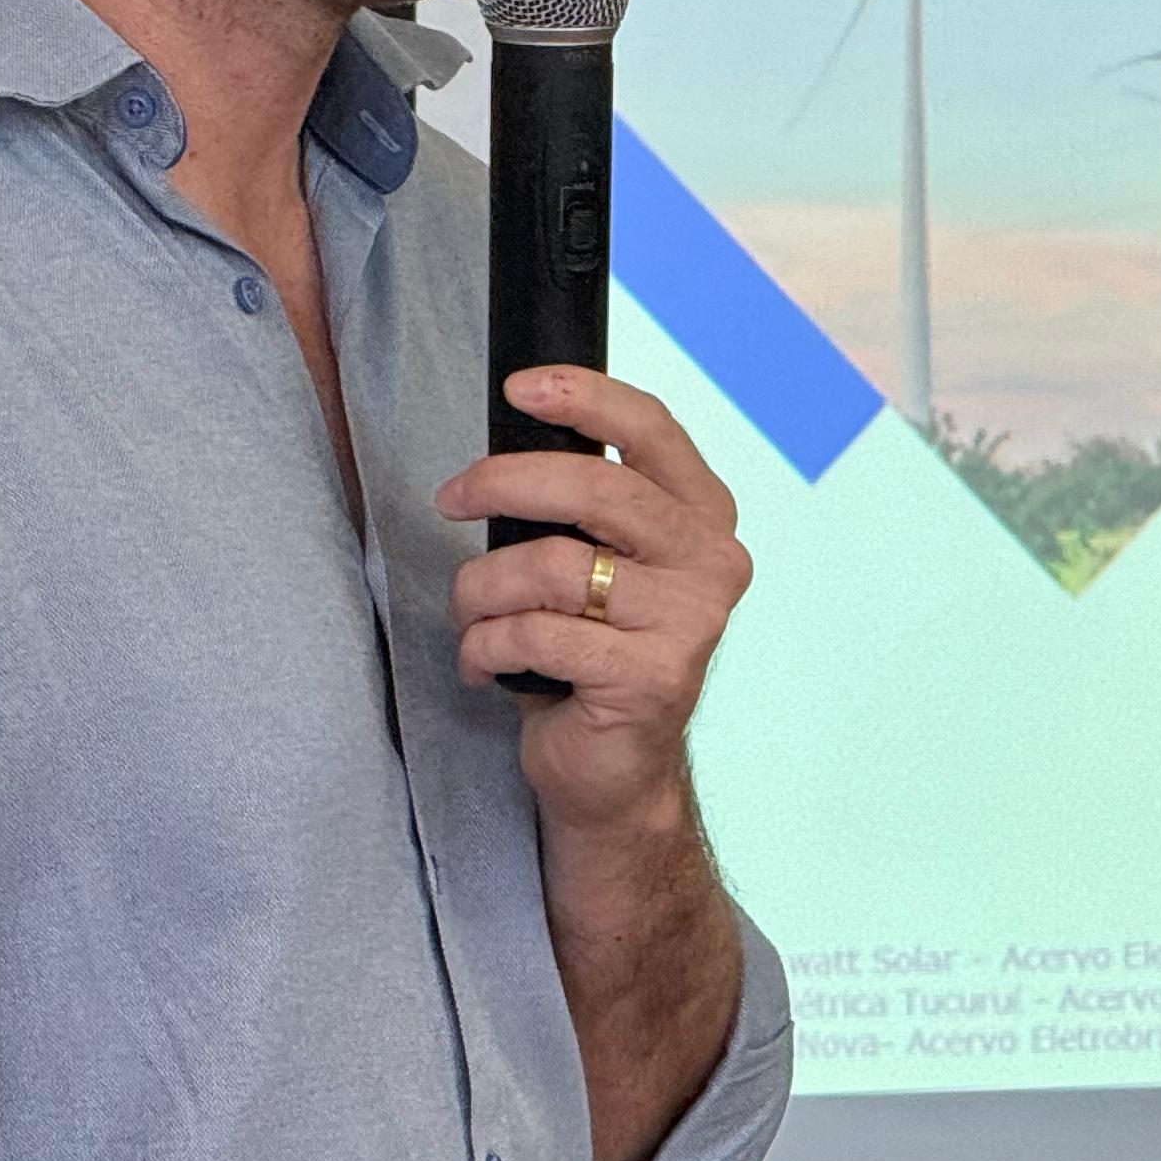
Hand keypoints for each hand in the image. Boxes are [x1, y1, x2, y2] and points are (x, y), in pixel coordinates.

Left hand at [437, 367, 752, 830]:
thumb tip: (507, 447)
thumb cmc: (593, 653)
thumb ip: (585, 507)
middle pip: (594, 488)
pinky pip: (536, 635)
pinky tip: (486, 667)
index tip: (518, 388)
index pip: (653, 430)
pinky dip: (487, 647)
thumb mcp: (601, 563)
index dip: (584, 398)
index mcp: (703, 516)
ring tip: (471, 617)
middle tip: (450, 498)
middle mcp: (711, 561)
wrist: (615, 772)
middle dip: (502, 482)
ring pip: (549, 567)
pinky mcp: (650, 679)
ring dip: (481, 590)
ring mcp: (688, 622)